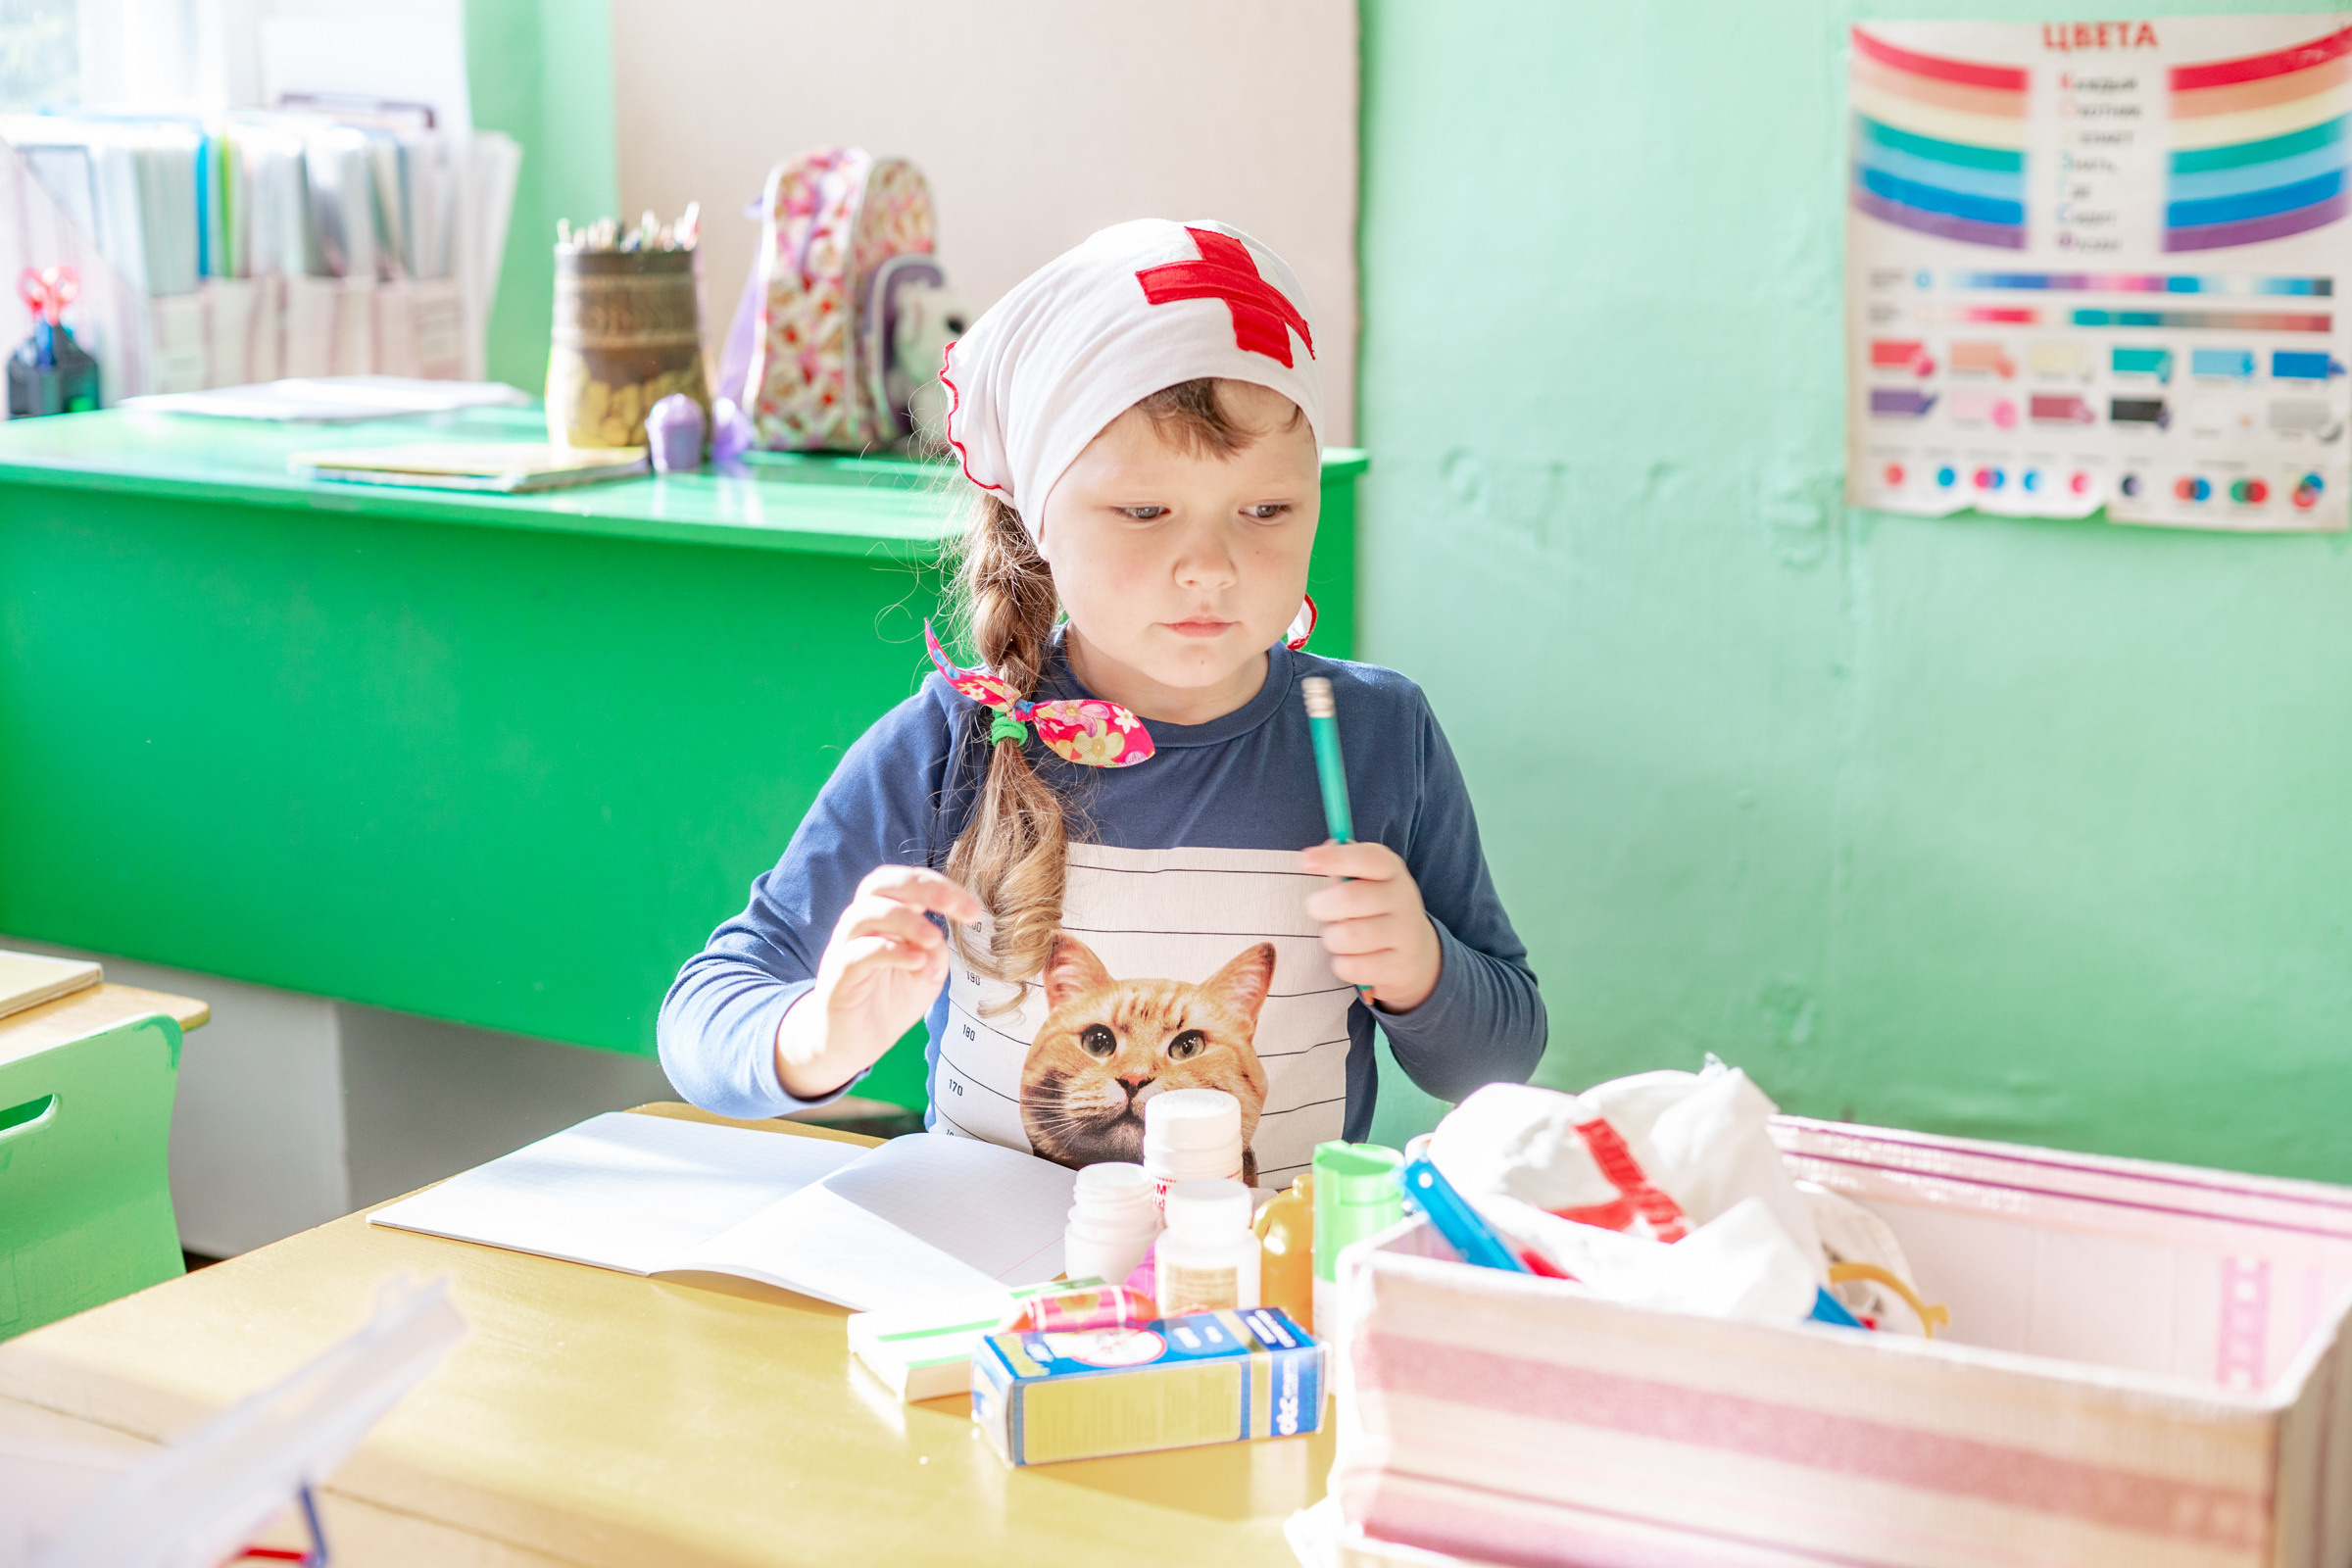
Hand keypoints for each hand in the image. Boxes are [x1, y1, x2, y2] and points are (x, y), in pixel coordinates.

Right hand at [777, 866, 983, 1098]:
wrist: (853, 1043)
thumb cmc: (889, 1001)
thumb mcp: (927, 975)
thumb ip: (936, 952)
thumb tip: (936, 941)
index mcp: (886, 917)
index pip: (907, 884)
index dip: (941, 887)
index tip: (974, 911)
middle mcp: (862, 925)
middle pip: (880, 882)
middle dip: (922, 887)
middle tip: (954, 907)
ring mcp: (845, 948)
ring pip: (865, 912)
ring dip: (905, 920)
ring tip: (934, 938)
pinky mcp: (837, 977)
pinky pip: (856, 953)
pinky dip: (889, 951)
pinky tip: (916, 961)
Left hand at [1300, 840, 1442, 1013]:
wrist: (1416, 953)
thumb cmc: (1375, 908)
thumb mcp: (1366, 880)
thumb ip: (1341, 865)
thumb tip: (1312, 856)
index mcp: (1391, 870)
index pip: (1367, 857)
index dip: (1335, 858)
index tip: (1306, 861)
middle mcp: (1403, 899)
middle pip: (1350, 898)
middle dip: (1320, 905)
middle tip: (1314, 908)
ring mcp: (1405, 935)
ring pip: (1347, 936)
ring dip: (1331, 938)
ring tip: (1337, 936)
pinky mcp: (1400, 968)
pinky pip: (1352, 967)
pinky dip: (1341, 964)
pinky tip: (1350, 958)